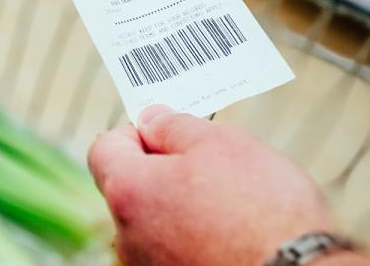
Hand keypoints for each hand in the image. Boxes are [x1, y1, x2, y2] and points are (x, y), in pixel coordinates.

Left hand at [88, 105, 338, 265]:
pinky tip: (233, 235)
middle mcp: (129, 236)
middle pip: (130, 187)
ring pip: (155, 221)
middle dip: (163, 171)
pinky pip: (176, 249)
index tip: (166, 131)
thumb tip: (151, 119)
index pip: (104, 149)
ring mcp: (150, 265)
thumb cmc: (265, 215)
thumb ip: (174, 125)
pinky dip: (196, 237)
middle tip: (210, 165)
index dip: (135, 132)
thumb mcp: (221, 143)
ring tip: (231, 205)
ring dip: (181, 207)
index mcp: (129, 193)